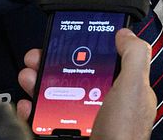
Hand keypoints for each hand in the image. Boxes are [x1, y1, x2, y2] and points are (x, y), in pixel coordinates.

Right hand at [15, 29, 155, 139]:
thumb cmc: (123, 136)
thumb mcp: (135, 88)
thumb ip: (134, 56)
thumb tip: (125, 34)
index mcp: (123, 91)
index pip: (101, 62)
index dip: (82, 48)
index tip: (66, 38)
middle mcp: (102, 105)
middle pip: (72, 76)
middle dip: (52, 63)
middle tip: (38, 57)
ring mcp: (83, 121)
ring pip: (55, 95)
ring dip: (37, 82)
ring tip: (29, 77)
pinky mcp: (65, 136)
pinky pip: (44, 119)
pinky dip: (31, 110)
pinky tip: (27, 104)